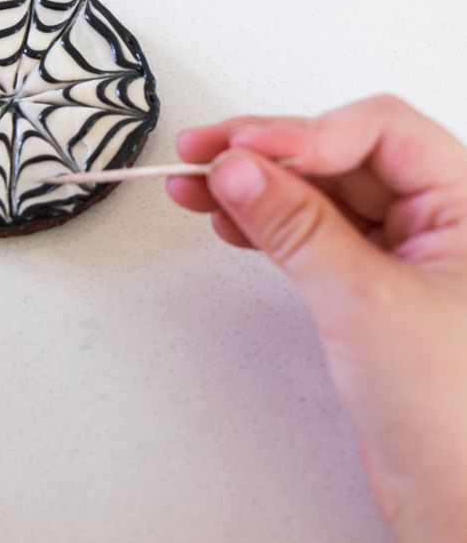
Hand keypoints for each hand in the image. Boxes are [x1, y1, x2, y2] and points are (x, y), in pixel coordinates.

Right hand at [168, 95, 466, 542]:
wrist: (458, 508)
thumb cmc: (456, 420)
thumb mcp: (365, 301)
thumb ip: (297, 226)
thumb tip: (242, 168)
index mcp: (466, 205)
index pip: (379, 131)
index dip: (307, 132)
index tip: (245, 150)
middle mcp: (439, 219)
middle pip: (341, 154)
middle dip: (268, 154)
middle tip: (205, 155)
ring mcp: (403, 251)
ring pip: (320, 191)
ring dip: (256, 186)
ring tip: (197, 185)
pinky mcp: (370, 283)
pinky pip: (312, 229)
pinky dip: (266, 222)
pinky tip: (229, 218)